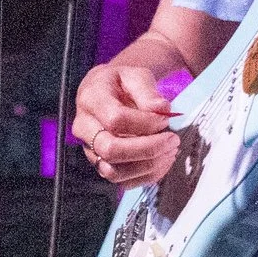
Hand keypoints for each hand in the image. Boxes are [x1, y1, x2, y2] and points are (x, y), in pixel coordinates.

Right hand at [72, 62, 179, 186]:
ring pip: (113, 172)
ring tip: (171, 151)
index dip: (145, 124)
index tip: (165, 120)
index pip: (116, 120)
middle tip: (173, 140)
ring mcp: (89, 149)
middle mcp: (84, 127)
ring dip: (148, 166)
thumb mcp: (136, 75)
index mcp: (91, 99)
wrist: (106, 91)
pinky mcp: (100, 164)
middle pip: (111, 150)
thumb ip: (148, 91)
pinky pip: (121, 181)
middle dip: (148, 150)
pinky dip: (146, 176)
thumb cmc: (122, 83)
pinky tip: (163, 161)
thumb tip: (163, 110)